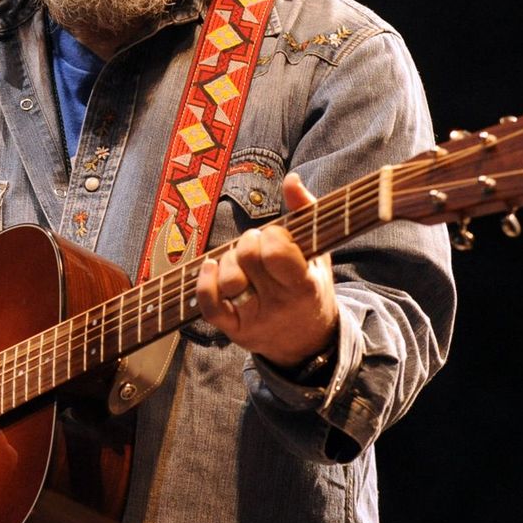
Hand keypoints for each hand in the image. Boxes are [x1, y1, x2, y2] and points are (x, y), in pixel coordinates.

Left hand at [197, 172, 338, 366]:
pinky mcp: (235, 330)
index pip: (277, 253)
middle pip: (248, 258)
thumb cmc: (310, 288)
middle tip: (258, 245)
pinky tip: (209, 267)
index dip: (272, 236)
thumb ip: (306, 213)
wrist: (308, 342)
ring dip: (229, 262)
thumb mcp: (317, 253)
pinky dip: (204, 283)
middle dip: (249, 242)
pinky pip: (210, 306)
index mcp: (305, 285)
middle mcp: (280, 305)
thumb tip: (290, 179)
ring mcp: (256, 319)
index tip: (277, 236)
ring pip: (228, 280)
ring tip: (242, 263)